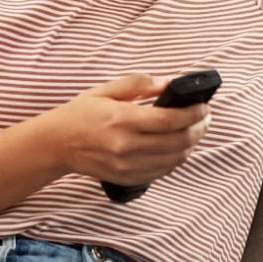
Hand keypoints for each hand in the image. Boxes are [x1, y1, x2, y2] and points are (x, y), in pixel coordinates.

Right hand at [51, 74, 210, 188]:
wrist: (57, 144)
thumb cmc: (81, 114)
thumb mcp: (106, 90)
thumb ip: (139, 84)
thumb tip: (169, 83)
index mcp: (122, 120)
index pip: (170, 120)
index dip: (194, 114)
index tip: (204, 107)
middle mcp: (127, 146)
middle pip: (178, 142)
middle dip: (199, 129)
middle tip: (205, 118)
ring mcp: (127, 166)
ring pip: (174, 159)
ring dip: (191, 145)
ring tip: (194, 131)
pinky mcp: (127, 178)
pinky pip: (162, 172)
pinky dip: (175, 159)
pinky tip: (177, 147)